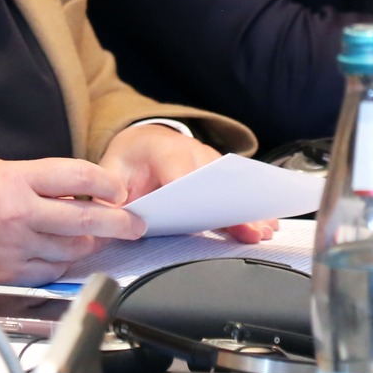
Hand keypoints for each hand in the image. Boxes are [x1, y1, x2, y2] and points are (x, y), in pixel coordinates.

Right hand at [0, 156, 143, 289]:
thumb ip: (33, 179)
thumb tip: (72, 188)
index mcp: (14, 181)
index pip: (75, 177)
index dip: (105, 183)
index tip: (118, 189)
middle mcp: (17, 215)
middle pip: (83, 218)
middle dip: (117, 222)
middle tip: (135, 223)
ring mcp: (13, 248)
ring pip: (70, 250)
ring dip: (91, 244)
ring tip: (103, 238)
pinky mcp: (7, 274)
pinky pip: (49, 271)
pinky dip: (63, 263)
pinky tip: (69, 255)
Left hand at [100, 125, 276, 243]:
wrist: (141, 142)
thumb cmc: (129, 161)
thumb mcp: (110, 171)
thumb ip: (108, 195)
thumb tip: (110, 220)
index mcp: (162, 149)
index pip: (179, 171)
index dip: (190, 191)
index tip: (200, 211)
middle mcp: (192, 150)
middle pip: (214, 181)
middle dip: (229, 205)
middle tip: (247, 228)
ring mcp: (209, 160)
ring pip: (230, 185)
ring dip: (246, 210)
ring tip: (262, 231)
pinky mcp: (219, 172)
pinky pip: (236, 190)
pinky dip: (248, 208)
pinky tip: (265, 224)